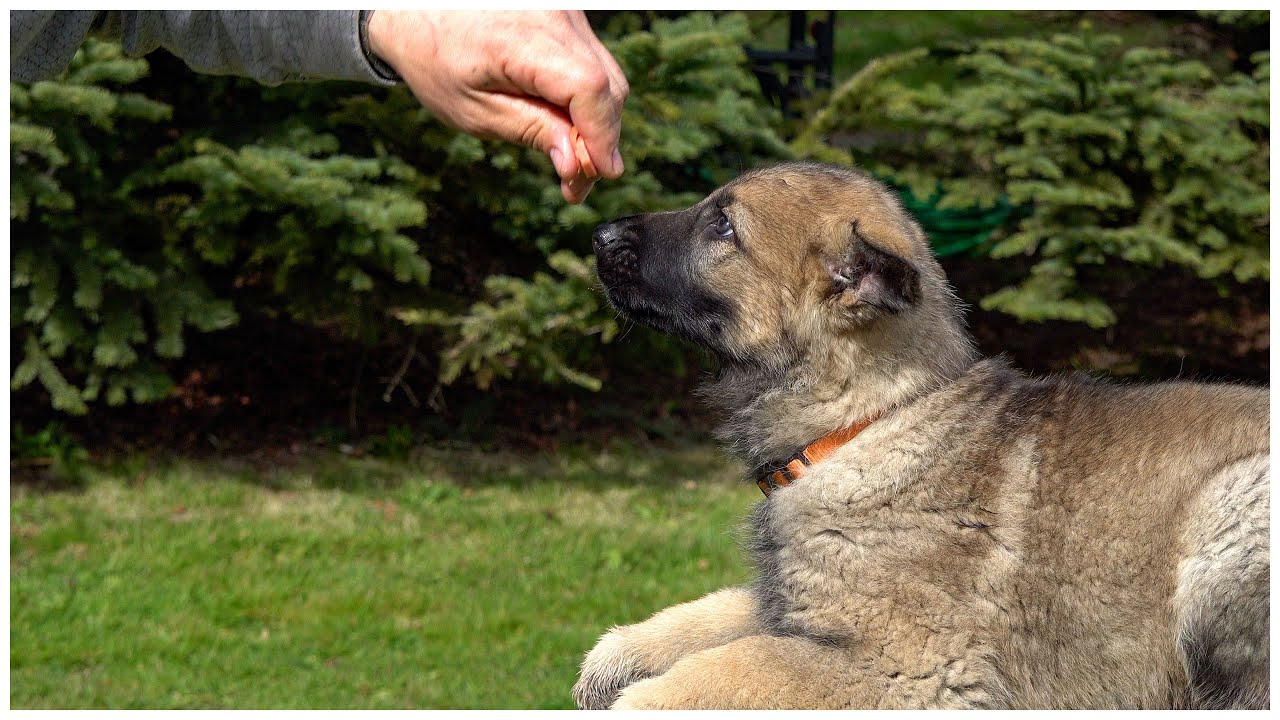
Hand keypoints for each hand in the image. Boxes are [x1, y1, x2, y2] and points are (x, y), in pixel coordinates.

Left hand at [365, 10, 628, 202]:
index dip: (602, 134)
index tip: (604, 174)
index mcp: (521, 40)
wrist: (416, 10)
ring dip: (596, 121)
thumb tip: (576, 164)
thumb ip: (530, 132)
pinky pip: (594, 62)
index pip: (587, 86)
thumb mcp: (473, 110)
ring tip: (570, 158)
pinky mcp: (568, 16)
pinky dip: (586, 98)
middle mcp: (553, 17)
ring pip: (607, 75)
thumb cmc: (435, 58)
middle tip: (577, 183)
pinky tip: (565, 124)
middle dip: (600, 139)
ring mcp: (565, 12)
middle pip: (606, 85)